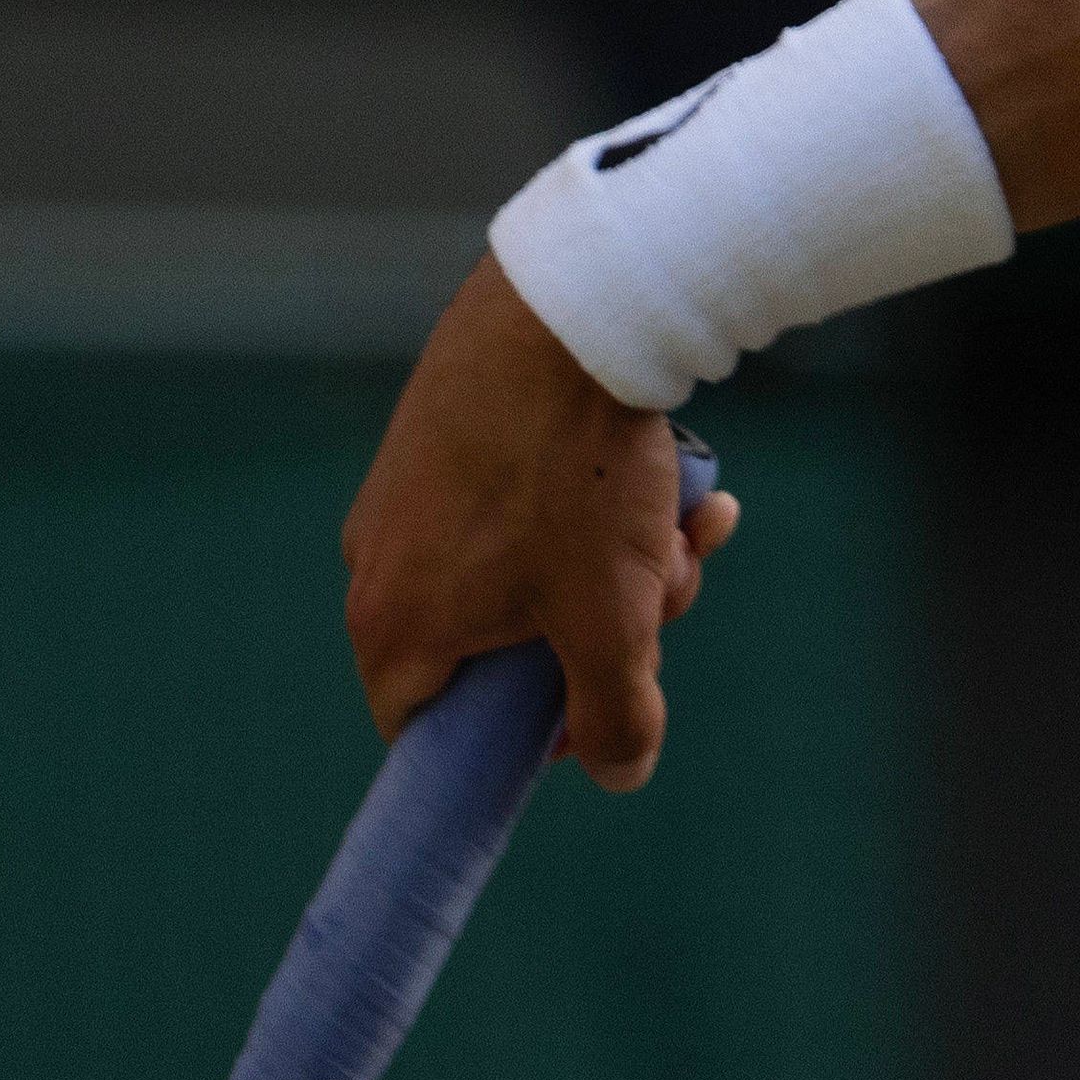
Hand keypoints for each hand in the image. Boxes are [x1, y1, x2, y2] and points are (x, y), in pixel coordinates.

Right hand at [340, 254, 742, 790]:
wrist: (569, 307)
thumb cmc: (574, 475)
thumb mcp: (611, 616)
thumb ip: (614, 713)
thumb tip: (618, 772)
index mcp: (393, 624)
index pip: (426, 729)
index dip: (516, 737)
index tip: (593, 704)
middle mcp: (382, 558)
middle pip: (507, 644)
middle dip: (609, 625)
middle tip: (674, 589)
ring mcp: (417, 487)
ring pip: (539, 563)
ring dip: (631, 559)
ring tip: (697, 522)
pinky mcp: (460, 427)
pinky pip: (535, 495)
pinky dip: (612, 498)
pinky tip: (690, 481)